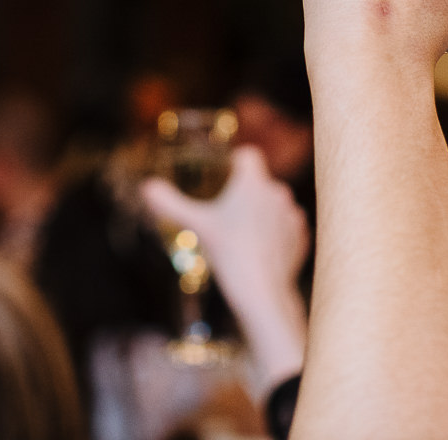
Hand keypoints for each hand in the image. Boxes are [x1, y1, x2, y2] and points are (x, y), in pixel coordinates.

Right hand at [143, 145, 308, 396]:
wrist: (262, 291)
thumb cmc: (229, 254)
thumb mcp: (196, 225)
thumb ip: (170, 203)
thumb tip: (146, 187)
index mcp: (255, 182)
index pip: (249, 156)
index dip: (235, 161)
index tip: (223, 174)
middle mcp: (279, 192)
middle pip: (260, 183)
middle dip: (244, 193)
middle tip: (225, 213)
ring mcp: (293, 215)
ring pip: (274, 205)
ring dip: (260, 213)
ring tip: (241, 235)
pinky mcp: (302, 236)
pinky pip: (285, 227)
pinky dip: (274, 234)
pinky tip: (259, 250)